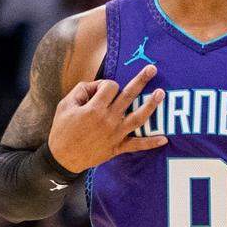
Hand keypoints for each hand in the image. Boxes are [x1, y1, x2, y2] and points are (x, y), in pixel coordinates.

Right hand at [47, 64, 166, 172]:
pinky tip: (164, 139)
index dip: (105, 85)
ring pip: (138, 117)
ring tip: (161, 93)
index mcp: (94, 108)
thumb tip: (97, 86)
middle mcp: (108, 119)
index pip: (110, 86)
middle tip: (153, 69)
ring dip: (151, 105)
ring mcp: (115, 134)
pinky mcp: (117, 147)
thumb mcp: (65, 105)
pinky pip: (137, 145)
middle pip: (129, 95)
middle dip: (141, 80)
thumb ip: (82, 90)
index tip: (98, 91)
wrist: (62, 158)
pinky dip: (150, 143)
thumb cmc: (62, 130)